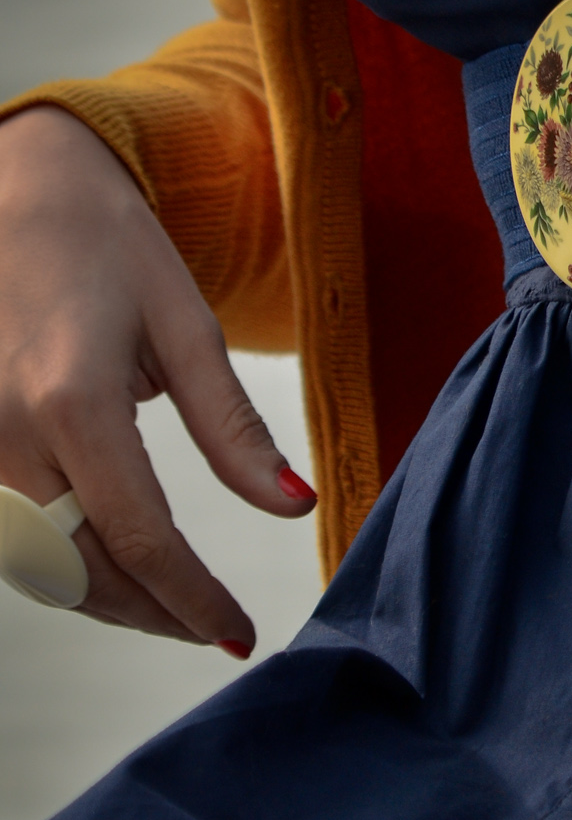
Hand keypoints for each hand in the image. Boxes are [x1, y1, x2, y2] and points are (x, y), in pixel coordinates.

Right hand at [0, 104, 314, 650]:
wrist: (11, 186)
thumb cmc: (108, 245)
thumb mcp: (185, 326)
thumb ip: (234, 428)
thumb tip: (295, 508)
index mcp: (73, 402)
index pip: (140, 539)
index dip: (193, 601)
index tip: (238, 633)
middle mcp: (5, 432)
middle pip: (82, 571)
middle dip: (154, 614)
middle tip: (214, 629)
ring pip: (40, 566)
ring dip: (108, 599)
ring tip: (176, 607)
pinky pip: (11, 535)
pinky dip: (64, 565)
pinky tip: (115, 566)